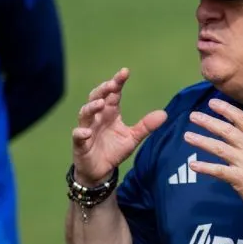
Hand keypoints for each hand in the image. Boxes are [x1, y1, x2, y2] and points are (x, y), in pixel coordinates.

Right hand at [72, 68, 166, 185]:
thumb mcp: (132, 138)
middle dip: (103, 90)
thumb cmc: (114, 150)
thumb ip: (146, 126)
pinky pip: (78, 135)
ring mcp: (87, 128)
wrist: (100, 171)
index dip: (117, 82)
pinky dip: (81, 132)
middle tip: (112, 84)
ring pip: (85, 113)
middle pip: (96, 97)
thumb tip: (164, 114)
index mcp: (110, 113)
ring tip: (101, 103)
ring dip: (92, 107)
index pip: (113, 93)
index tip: (125, 72)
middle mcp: (97, 117)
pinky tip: (87, 132)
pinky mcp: (80, 143)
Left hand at [183, 99, 242, 218]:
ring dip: (201, 141)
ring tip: (187, 136)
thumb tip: (239, 140)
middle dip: (208, 122)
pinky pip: (219, 171)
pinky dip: (204, 167)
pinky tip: (193, 165)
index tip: (212, 103)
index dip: (226, 109)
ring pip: (219, 148)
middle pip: (227, 130)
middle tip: (193, 116)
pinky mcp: (240, 179)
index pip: (242, 119)